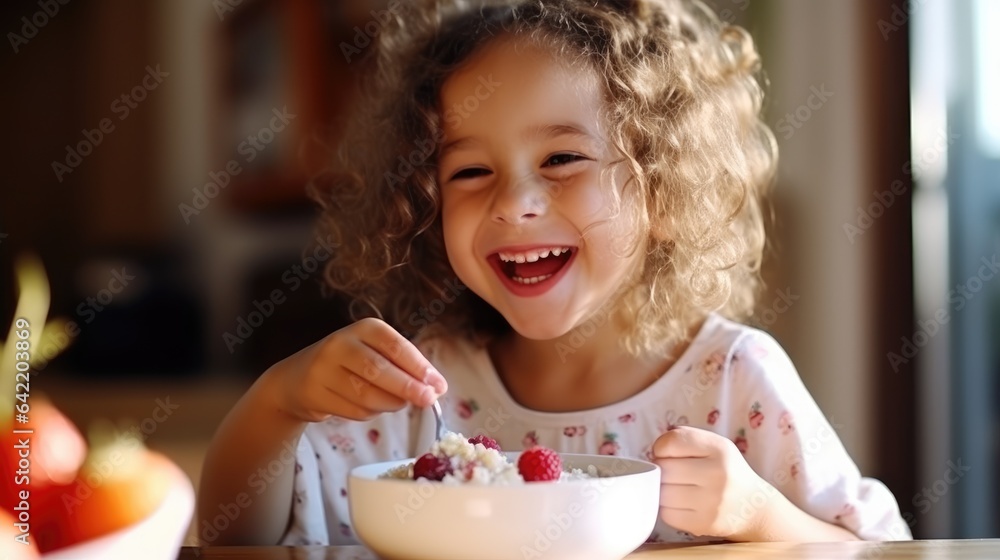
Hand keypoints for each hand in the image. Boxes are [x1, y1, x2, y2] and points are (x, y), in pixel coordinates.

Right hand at [264, 317, 447, 422]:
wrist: (297, 379)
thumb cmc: (350, 365)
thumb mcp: (376, 354)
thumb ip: (406, 367)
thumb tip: (438, 387)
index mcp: (364, 328)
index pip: (395, 346)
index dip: (419, 367)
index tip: (439, 385)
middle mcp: (341, 343)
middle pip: (379, 370)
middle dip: (408, 388)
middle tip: (428, 400)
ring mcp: (324, 369)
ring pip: (367, 394)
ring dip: (390, 404)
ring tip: (397, 403)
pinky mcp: (315, 394)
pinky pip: (354, 411)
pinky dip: (370, 414)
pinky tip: (369, 407)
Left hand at [652, 426, 775, 539]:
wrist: (753, 508)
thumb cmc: (724, 471)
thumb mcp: (714, 446)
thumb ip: (683, 439)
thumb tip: (653, 452)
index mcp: (719, 449)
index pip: (671, 442)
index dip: (662, 448)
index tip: (669, 455)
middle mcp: (718, 474)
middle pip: (664, 468)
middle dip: (662, 470)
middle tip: (672, 473)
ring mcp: (712, 501)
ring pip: (662, 492)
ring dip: (663, 490)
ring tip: (678, 488)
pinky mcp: (704, 524)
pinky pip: (666, 514)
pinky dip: (668, 509)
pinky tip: (682, 504)